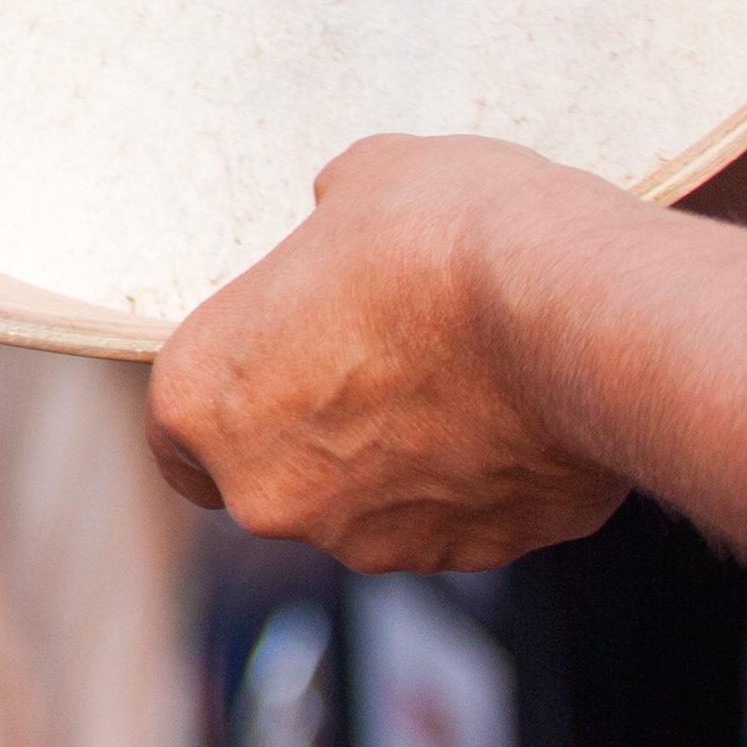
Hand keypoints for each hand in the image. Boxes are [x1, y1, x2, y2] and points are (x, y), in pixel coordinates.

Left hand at [148, 134, 636, 570]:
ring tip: (462, 377)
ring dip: (400, 461)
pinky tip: (514, 411)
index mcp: (201, 402)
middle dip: (319, 430)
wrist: (568, 310)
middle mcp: (269, 494)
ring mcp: (372, 539)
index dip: (230, 395)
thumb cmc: (439, 237)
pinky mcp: (473, 556)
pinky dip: (478, 481)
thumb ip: (321, 242)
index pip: (178, 431)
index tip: (273, 364)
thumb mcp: (351, 190)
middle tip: (380, 360)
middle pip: (274, 474)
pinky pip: (459, 519)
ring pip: (368, 506)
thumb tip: (341, 236)